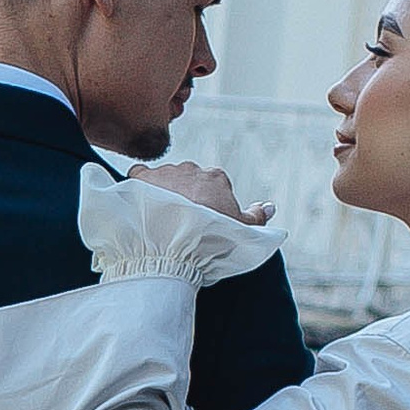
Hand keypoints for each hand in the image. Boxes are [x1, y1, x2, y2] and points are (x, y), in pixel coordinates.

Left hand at [127, 160, 273, 224]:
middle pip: (188, 180)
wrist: (175, 240)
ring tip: (159, 218)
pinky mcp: (142, 178)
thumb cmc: (212, 236)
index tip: (204, 222)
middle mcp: (191, 168)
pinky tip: (140, 201)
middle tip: (181, 222)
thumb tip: (270, 206)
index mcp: (216, 177)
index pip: (214, 186)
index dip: (209, 205)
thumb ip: (258, 216)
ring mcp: (165, 172)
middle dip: (184, 198)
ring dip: (162, 193)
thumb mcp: (243, 230)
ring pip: (165, 178)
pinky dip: (139, 185)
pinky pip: (139, 175)